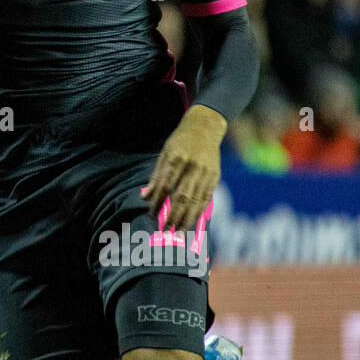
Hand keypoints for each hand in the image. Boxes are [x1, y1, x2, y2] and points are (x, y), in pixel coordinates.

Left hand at [142, 104, 226, 230]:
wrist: (205, 127)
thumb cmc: (180, 141)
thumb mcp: (164, 153)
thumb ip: (156, 176)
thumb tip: (144, 197)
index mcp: (177, 158)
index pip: (166, 185)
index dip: (158, 201)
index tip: (152, 214)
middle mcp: (193, 167)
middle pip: (183, 196)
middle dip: (173, 215)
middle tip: (165, 230)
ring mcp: (206, 173)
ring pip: (197, 201)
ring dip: (187, 218)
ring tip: (179, 232)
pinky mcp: (215, 177)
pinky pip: (207, 198)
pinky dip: (199, 212)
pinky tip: (192, 222)